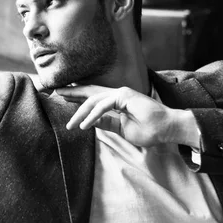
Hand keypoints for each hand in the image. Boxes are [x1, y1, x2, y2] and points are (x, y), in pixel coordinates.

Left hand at [55, 85, 199, 148]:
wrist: (168, 129)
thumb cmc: (149, 130)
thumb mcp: (121, 129)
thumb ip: (106, 123)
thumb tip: (89, 122)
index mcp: (116, 101)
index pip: (92, 98)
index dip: (76, 98)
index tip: (62, 99)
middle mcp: (117, 94)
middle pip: (89, 92)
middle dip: (71, 93)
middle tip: (55, 92)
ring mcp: (121, 93)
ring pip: (93, 101)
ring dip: (79, 113)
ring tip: (70, 125)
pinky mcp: (125, 96)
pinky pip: (103, 106)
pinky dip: (93, 116)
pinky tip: (84, 125)